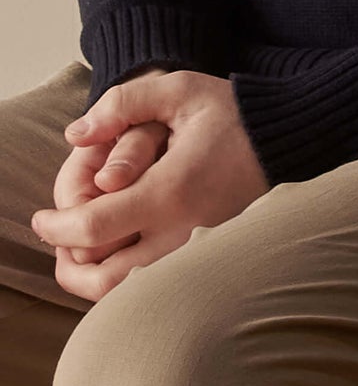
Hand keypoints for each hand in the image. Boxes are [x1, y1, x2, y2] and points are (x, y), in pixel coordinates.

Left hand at [31, 70, 269, 300]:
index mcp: (168, 192)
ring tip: (80, 260)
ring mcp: (200, 253)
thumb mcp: (176, 90)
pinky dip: (131, 285)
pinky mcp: (212, 261)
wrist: (289, 144)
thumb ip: (119, 104)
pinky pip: (163, 287)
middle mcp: (183, 233)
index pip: (93, 227)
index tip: (41, 220)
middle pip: (109, 280)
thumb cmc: (231, 114)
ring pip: (136, 295)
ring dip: (99, 285)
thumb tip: (76, 135)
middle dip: (71, 270)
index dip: (56, 228)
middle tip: (57, 248)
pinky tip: (119, 263)